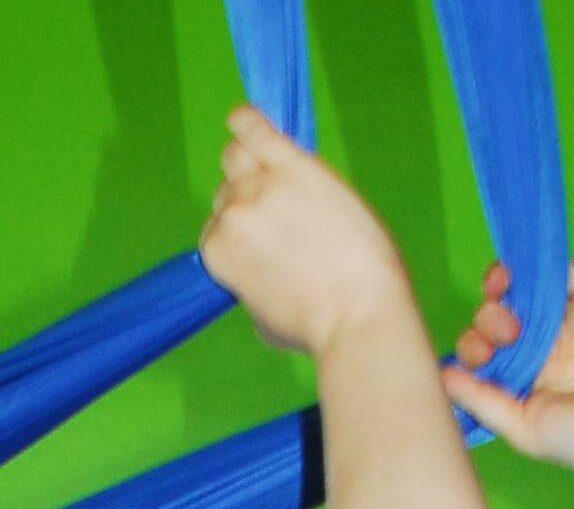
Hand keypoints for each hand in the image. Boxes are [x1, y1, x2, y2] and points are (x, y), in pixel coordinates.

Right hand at [200, 107, 412, 358]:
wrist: (358, 314)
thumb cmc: (315, 325)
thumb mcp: (261, 315)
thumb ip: (249, 278)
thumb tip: (256, 261)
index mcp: (218, 254)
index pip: (216, 230)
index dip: (242, 237)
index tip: (264, 246)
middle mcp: (232, 215)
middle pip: (227, 193)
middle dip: (248, 205)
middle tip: (282, 224)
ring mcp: (262, 186)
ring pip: (237, 158)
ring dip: (249, 167)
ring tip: (274, 182)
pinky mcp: (294, 165)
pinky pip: (258, 130)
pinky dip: (247, 122)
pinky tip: (242, 118)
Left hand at [442, 262, 573, 479]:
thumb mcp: (521, 427)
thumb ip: (481, 400)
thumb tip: (441, 374)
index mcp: (524, 382)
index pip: (485, 353)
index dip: (472, 347)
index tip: (478, 358)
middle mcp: (543, 350)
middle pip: (497, 319)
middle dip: (486, 322)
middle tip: (502, 337)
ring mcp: (568, 324)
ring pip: (522, 292)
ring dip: (501, 290)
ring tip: (503, 303)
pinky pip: (562, 270)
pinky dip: (538, 263)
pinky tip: (515, 270)